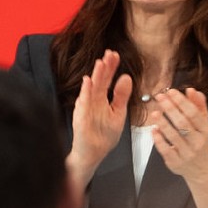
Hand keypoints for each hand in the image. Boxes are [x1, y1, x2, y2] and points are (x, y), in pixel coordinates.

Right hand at [66, 50, 131, 189]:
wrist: (93, 154)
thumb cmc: (103, 136)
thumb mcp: (118, 113)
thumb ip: (121, 96)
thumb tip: (126, 77)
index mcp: (102, 99)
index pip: (107, 80)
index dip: (111, 68)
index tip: (115, 54)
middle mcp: (93, 101)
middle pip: (99, 81)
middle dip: (104, 68)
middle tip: (109, 54)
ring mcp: (86, 109)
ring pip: (92, 89)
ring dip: (96, 76)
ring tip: (100, 63)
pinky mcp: (81, 118)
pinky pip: (83, 104)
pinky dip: (85, 92)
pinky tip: (88, 81)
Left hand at [146, 89, 207, 183]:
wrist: (202, 169)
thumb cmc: (200, 141)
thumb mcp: (203, 124)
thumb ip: (198, 106)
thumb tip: (191, 90)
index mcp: (205, 130)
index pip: (193, 113)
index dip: (181, 101)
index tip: (171, 91)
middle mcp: (198, 141)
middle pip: (183, 123)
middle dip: (170, 109)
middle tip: (159, 97)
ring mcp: (187, 153)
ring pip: (174, 136)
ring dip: (163, 123)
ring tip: (154, 112)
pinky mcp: (176, 162)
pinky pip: (166, 150)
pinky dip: (158, 139)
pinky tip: (153, 130)